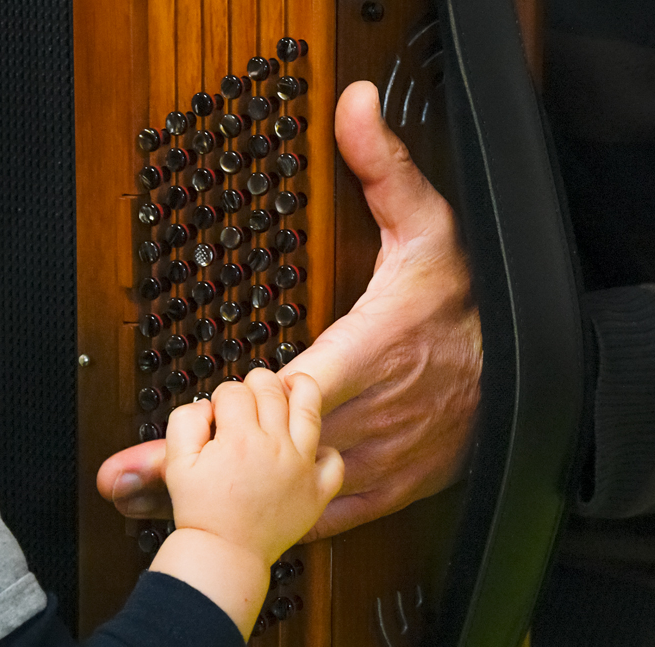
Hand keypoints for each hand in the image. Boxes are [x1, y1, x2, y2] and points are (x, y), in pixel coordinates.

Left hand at [96, 80, 481, 534]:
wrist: (530, 376)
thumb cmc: (470, 306)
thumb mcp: (432, 227)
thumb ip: (386, 169)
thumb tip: (354, 105)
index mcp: (372, 349)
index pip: (295, 381)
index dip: (240, 402)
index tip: (182, 417)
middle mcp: (368, 413)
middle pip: (270, 445)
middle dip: (195, 464)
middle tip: (124, 477)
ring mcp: (376, 457)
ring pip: (285, 491)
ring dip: (216, 502)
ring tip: (147, 511)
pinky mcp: (386, 488)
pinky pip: (324, 515)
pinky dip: (272, 525)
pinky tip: (224, 531)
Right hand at [162, 369, 342, 563]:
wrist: (224, 555)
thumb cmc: (200, 511)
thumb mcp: (177, 463)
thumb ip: (186, 422)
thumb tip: (206, 405)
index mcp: (239, 438)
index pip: (235, 392)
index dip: (223, 395)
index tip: (220, 409)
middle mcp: (275, 446)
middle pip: (271, 391)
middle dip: (257, 382)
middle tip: (250, 392)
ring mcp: (301, 467)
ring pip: (309, 411)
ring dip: (302, 389)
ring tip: (294, 383)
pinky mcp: (317, 491)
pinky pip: (334, 462)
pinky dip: (327, 451)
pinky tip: (313, 447)